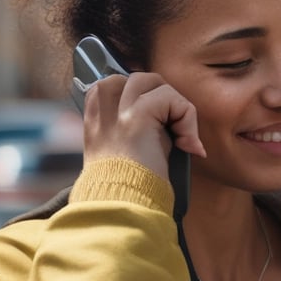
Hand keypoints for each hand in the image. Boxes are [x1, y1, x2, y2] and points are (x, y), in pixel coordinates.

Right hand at [82, 73, 205, 177]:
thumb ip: (128, 122)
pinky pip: (171, 98)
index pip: (123, 83)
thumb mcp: (119, 145)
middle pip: (141, 78)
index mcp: (93, 110)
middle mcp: (100, 103)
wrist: (122, 202)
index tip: (160, 132)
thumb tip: (162, 112)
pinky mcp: (137, 114)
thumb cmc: (125, 182)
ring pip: (157, 83)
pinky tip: (187, 146)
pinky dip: (187, 120)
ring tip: (181, 139)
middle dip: (164, 100)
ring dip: (177, 109)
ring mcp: (117, 107)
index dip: (149, 102)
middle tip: (173, 132)